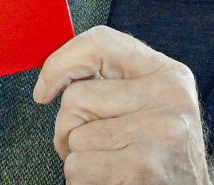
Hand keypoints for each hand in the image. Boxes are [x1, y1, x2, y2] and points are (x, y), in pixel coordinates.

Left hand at [33, 26, 213, 183]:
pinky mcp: (141, 167)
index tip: (44, 90)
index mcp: (169, 74)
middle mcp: (169, 97)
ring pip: (74, 137)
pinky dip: (83, 180)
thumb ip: (115, 83)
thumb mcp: (153, 106)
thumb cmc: (160, 154)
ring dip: (78, 158)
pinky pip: (78, 167)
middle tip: (93, 145)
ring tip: (108, 164)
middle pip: (77, 97)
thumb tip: (54, 76)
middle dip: (70, 127)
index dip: (60, 62)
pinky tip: (110, 180)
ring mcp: (158, 132)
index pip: (102, 42)